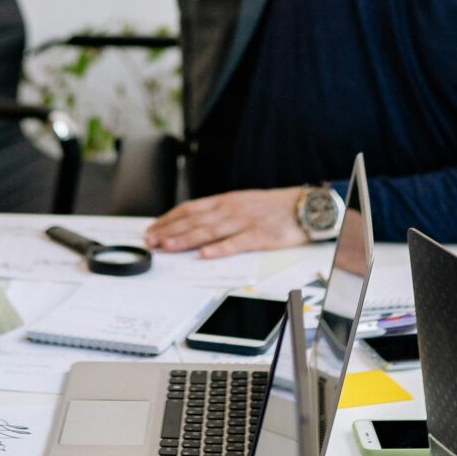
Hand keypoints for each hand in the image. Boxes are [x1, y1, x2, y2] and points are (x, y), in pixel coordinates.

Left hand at [145, 187, 306, 257]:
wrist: (305, 205)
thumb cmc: (274, 207)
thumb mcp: (243, 202)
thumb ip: (220, 212)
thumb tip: (195, 222)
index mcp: (226, 201)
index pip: (190, 209)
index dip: (169, 219)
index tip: (152, 228)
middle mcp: (231, 209)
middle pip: (194, 220)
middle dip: (170, 231)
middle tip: (151, 241)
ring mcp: (245, 222)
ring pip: (210, 231)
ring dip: (186, 239)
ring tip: (168, 246)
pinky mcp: (260, 236)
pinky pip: (236, 243)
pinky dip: (219, 249)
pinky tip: (205, 254)